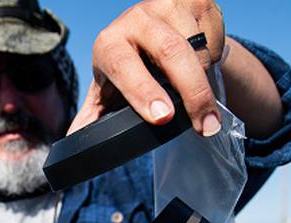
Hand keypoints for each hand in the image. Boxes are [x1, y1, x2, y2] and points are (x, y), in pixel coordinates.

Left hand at [68, 0, 224, 135]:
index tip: (162, 117)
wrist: (159, 34)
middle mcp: (136, 19)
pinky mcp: (195, 0)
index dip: (142, 91)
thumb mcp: (108, 93)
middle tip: (205, 126)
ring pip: (197, 47)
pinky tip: (203, 62)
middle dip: (191, 92)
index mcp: (109, 44)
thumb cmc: (129, 70)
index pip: (123, 65)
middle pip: (169, 52)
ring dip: (205, 78)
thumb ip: (93, 118)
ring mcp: (167, 5)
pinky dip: (215, 57)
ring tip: (200, 95)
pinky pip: (215, 35)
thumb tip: (74, 141)